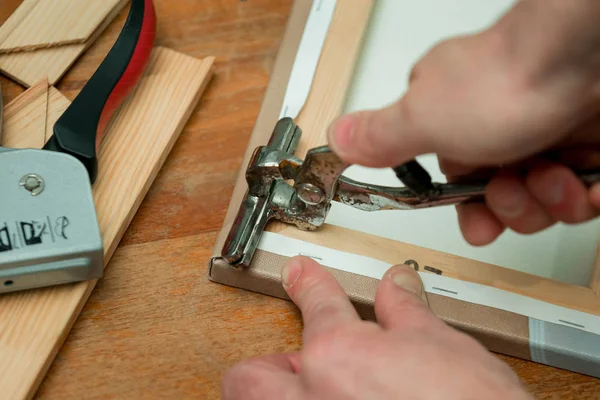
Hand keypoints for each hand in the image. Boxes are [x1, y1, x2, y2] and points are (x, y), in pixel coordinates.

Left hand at [222, 256, 531, 399]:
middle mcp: (312, 398)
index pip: (316, 303)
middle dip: (269, 363)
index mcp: (336, 355)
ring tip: (319, 388)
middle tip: (298, 358)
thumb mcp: (439, 344)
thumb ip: (405, 311)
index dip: (308, 283)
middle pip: (249, 376)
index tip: (300, 274)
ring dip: (284, 393)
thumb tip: (396, 286)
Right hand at [327, 0, 599, 244]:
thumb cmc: (506, 81)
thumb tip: (335, 139)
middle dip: (513, 209)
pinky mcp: (586, 144)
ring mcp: (545, 136)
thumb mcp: (422, 118)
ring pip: (547, 203)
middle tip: (514, 186)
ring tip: (552, 172)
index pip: (455, 186)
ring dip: (551, 200)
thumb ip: (378, 137)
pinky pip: (586, 193)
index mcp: (452, 125)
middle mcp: (498, 131)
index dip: (471, 212)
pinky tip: (585, 175)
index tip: (480, 221)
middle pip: (503, 202)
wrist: (583, 57)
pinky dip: (588, 192)